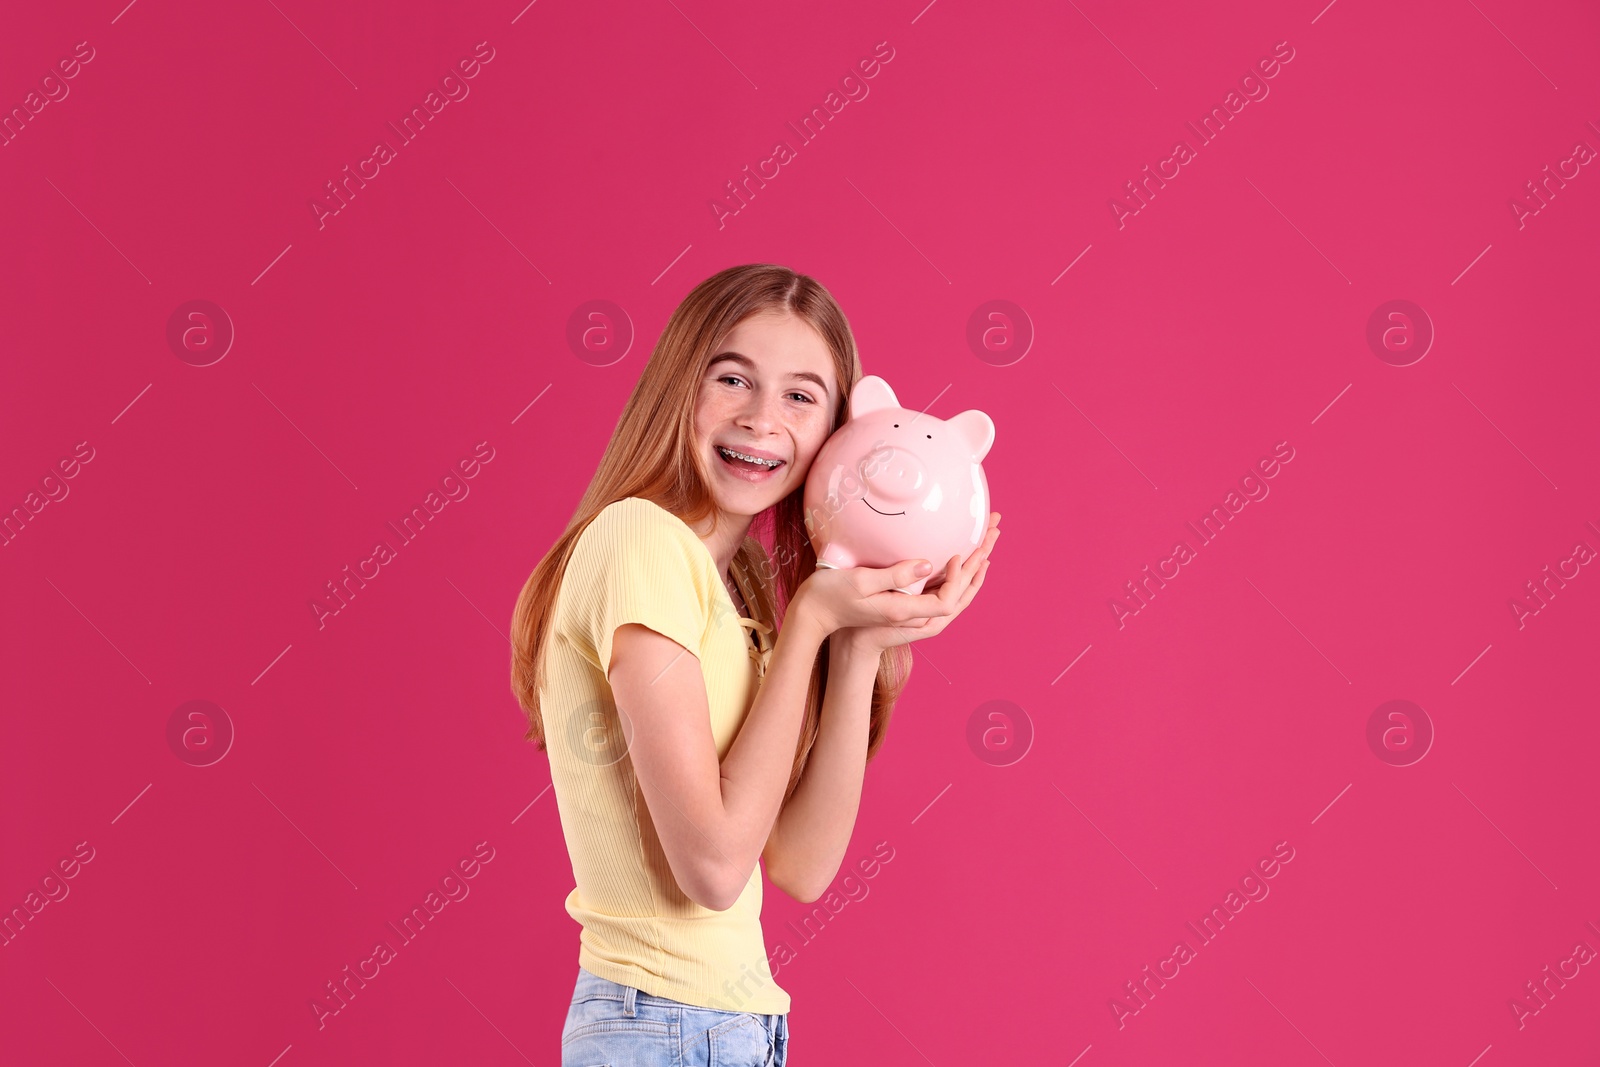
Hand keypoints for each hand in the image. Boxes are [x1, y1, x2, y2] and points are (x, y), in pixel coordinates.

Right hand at [827, 512, 1000, 656]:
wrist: (813, 616)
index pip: (948, 601)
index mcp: (902, 610)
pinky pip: (936, 588)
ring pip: (950, 591)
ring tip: (986, 542)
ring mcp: (905, 608)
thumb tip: (929, 564)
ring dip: (971, 566)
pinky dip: (952, 573)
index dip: (959, 578)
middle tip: (994, 530)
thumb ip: (896, 575)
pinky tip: (954, 558)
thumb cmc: (830, 596)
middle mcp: (909, 612)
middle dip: (978, 562)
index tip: (956, 553)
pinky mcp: (899, 600)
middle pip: (957, 594)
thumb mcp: (861, 582)